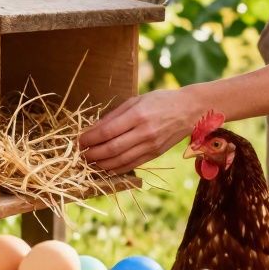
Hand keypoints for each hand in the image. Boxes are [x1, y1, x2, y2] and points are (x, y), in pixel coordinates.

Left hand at [79, 89, 202, 174]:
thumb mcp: (136, 100)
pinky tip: (106, 167)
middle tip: (80, 154)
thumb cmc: (160, 101)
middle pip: (112, 149)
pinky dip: (116, 169)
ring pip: (120, 161)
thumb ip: (114, 115)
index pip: (107, 131)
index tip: (80, 140)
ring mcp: (150, 145)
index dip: (90, 138)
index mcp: (138, 115)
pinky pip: (132, 165)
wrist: (189, 110)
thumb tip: (93, 129)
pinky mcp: (155, 154)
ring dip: (101, 164)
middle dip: (92, 153)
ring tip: (89, 162)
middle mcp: (144, 132)